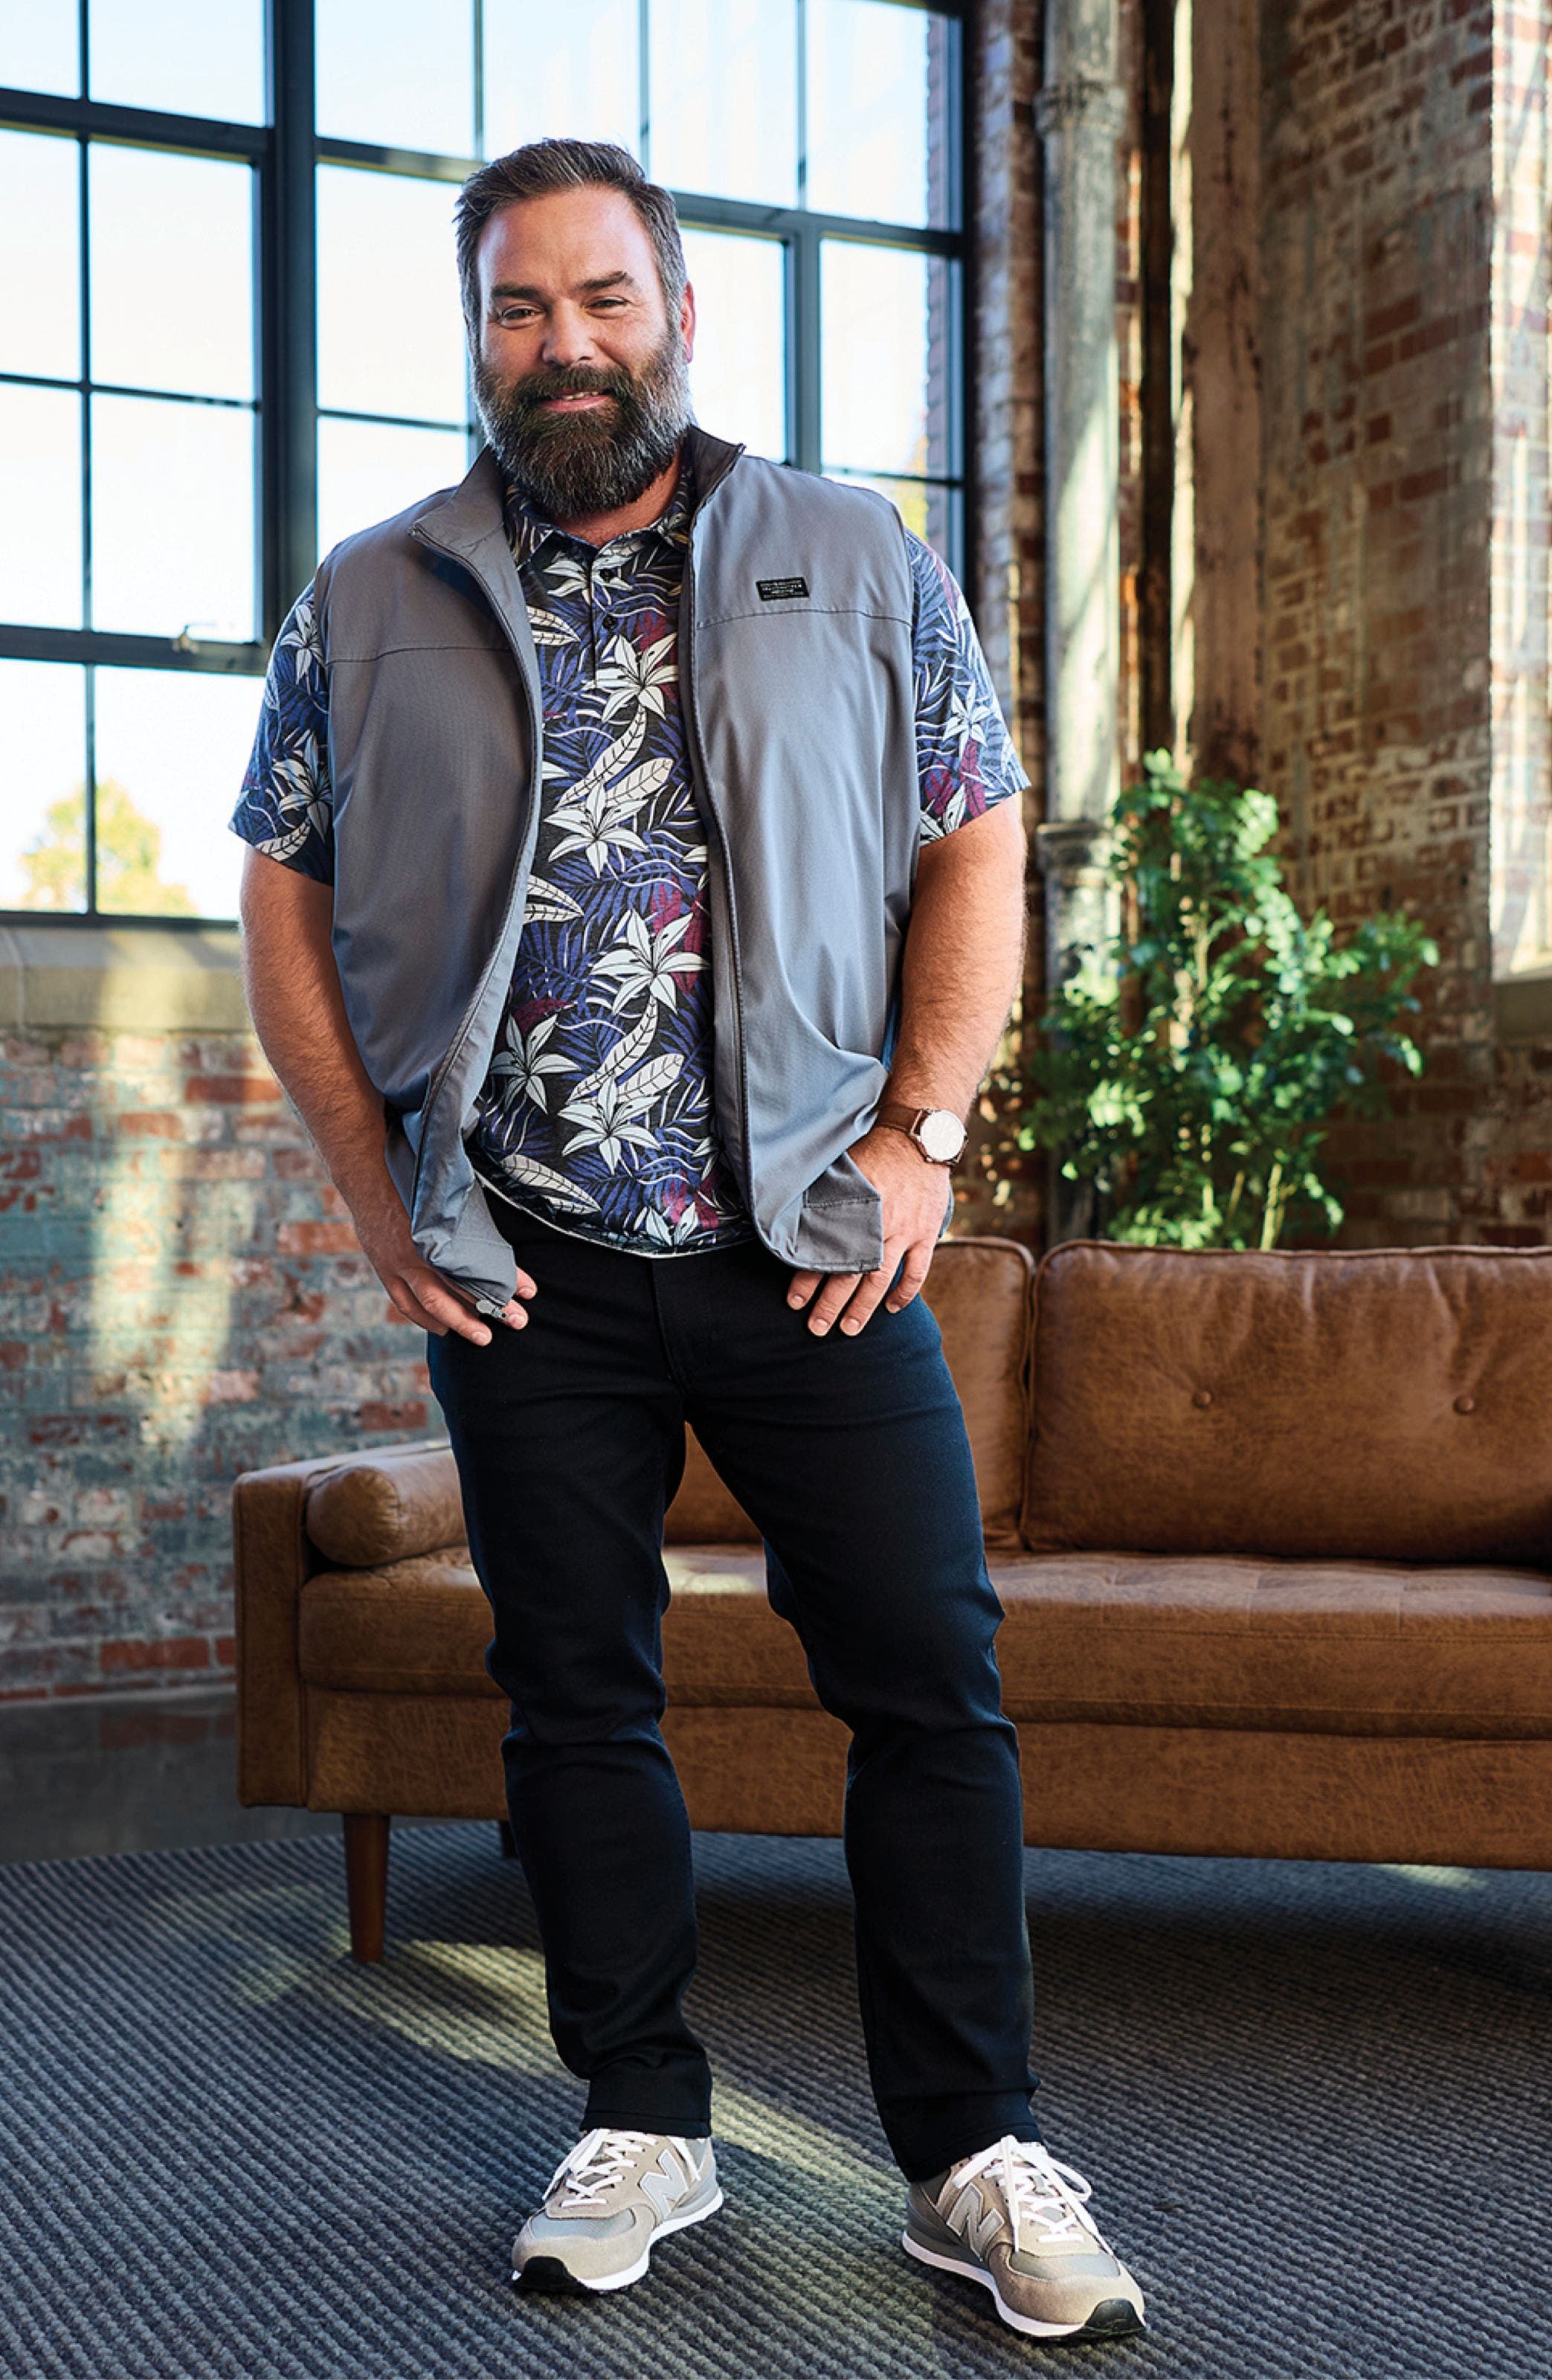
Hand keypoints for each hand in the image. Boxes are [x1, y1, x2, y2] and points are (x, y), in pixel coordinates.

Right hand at [349, 1177, 535, 1346]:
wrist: (369, 1179)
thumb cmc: (415, 1189)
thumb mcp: (448, 1202)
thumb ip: (470, 1226)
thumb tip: (501, 1248)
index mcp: (440, 1232)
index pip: (480, 1262)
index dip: (507, 1278)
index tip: (530, 1291)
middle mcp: (420, 1251)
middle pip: (458, 1289)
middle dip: (489, 1309)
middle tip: (516, 1322)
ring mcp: (399, 1264)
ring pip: (431, 1303)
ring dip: (458, 1322)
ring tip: (482, 1336)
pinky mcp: (385, 1270)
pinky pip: (406, 1303)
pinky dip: (424, 1319)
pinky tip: (441, 1329)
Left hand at [785, 1125, 951, 1336]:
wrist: (918, 1138)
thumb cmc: (873, 1150)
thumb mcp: (841, 1169)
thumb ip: (822, 1197)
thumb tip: (789, 1217)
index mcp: (854, 1212)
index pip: (824, 1254)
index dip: (807, 1279)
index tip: (793, 1301)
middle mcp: (878, 1227)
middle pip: (851, 1275)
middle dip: (831, 1305)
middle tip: (816, 1328)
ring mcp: (906, 1233)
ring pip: (881, 1280)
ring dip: (864, 1307)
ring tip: (850, 1329)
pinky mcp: (926, 1233)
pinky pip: (918, 1271)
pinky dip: (905, 1292)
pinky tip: (892, 1308)